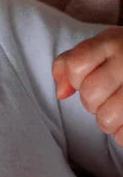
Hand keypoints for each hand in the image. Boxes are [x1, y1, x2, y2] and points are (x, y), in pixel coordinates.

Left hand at [52, 27, 122, 146]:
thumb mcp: (99, 47)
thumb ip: (69, 63)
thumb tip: (61, 93)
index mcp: (112, 43)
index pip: (75, 67)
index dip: (75, 79)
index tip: (86, 77)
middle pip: (90, 95)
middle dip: (91, 101)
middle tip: (106, 96)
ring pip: (107, 118)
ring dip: (107, 120)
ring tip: (116, 110)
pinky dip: (122, 134)